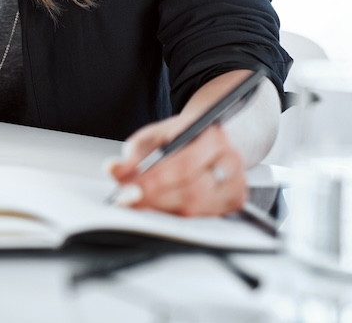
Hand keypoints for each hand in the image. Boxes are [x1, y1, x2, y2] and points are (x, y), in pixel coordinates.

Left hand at [106, 114, 246, 216]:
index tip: (129, 191)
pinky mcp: (235, 201)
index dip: (155, 181)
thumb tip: (115, 170)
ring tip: (142, 203)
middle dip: (156, 198)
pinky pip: (206, 217)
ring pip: (199, 207)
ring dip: (165, 209)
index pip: (184, 164)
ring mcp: (236, 182)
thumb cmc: (179, 137)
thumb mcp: (152, 137)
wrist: (203, 139)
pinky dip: (179, 216)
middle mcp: (230, 159)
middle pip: (193, 189)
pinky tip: (162, 209)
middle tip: (129, 200)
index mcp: (213, 135)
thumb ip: (133, 154)